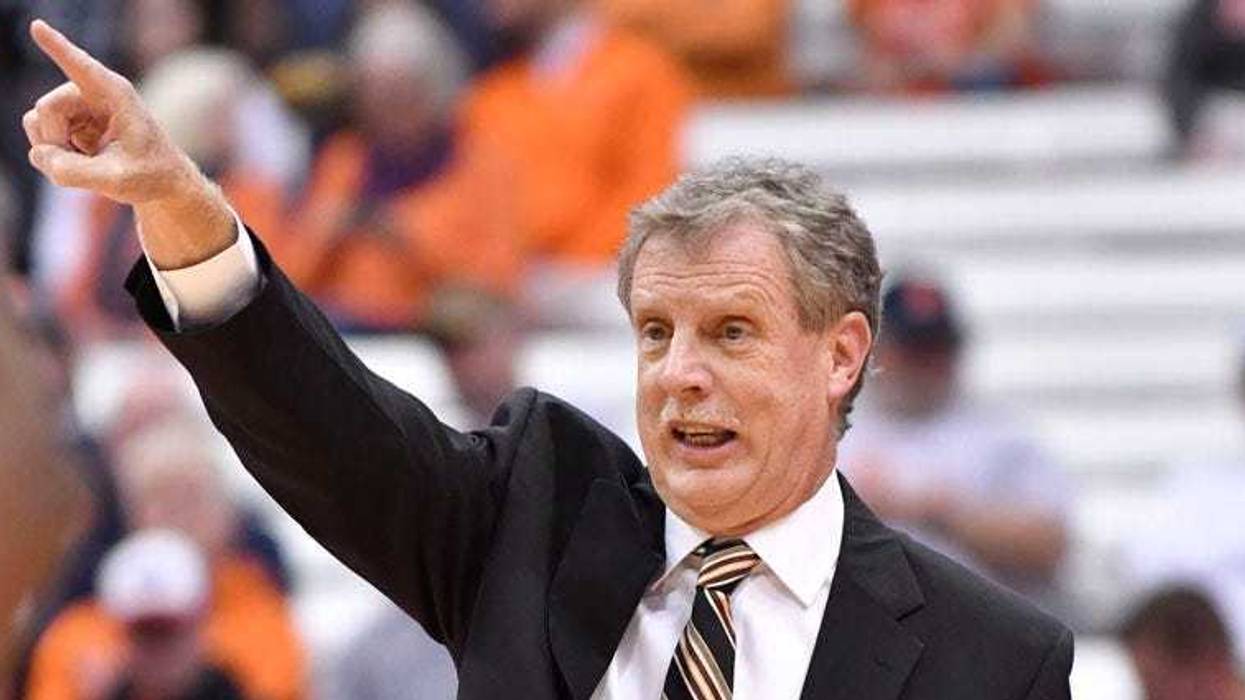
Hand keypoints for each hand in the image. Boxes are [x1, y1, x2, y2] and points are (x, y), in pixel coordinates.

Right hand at [22, 20, 234, 268]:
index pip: (80, 66)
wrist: (160, 183)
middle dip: (55, 141)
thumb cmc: (150, 176)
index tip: (38, 26)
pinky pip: (41, 138)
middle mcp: (92, 92)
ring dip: (54, 150)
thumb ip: (74, 171)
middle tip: (86, 165)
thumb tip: (39, 154)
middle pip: (45, 109)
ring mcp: (77, 105)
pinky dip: (56, 157)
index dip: (56, 46)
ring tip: (89, 163)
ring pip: (37, 122)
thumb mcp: (117, 180)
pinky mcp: (68, 121)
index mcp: (115, 94)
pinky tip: (85, 162)